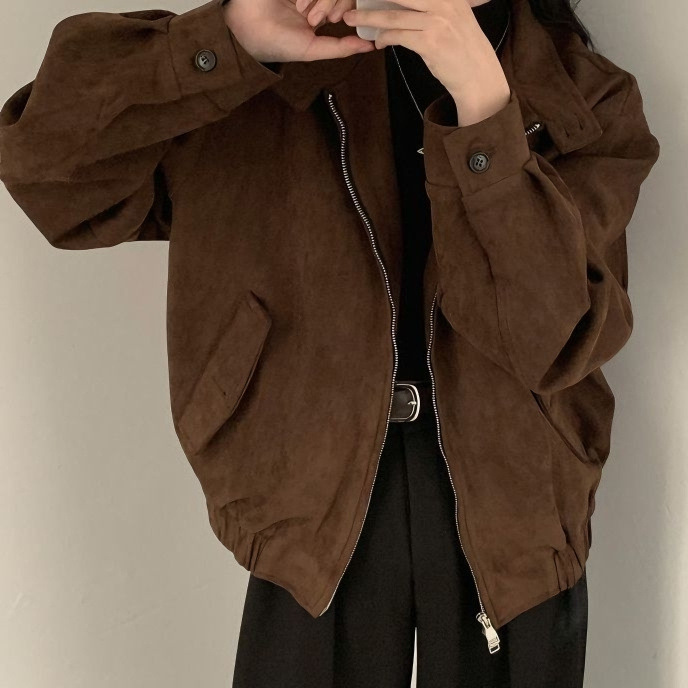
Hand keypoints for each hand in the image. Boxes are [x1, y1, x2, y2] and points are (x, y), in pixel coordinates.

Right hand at [223, 0, 374, 62]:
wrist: (245, 27)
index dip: (343, 8)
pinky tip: (296, 2)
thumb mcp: (312, 50)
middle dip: (327, 2)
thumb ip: (341, 48)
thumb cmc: (278, 43)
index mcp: (320, 12)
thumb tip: (371, 46)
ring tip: (299, 9)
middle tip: (310, 16)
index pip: (345, 2)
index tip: (330, 19)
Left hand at [342, 0, 510, 125]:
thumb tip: (404, 5)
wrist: (478, 75)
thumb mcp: (455, 17)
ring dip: (369, 18)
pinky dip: (384, 38)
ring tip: (352, 20)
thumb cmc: (463, 48)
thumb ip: (434, 6)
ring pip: (394, 15)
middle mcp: (444, 3)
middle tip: (352, 1)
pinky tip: (378, 42)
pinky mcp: (430, 43)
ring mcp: (437, 22)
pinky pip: (398, 36)